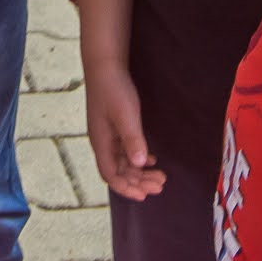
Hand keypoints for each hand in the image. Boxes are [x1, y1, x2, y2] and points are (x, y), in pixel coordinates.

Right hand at [85, 59, 164, 200]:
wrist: (105, 65)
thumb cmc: (114, 89)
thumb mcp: (126, 114)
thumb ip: (132, 139)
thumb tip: (139, 165)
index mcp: (101, 143)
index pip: (111, 175)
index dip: (126, 188)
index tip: (145, 195)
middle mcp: (102, 142)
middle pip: (119, 171)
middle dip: (138, 181)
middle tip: (160, 185)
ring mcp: (108, 135)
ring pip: (124, 161)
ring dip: (140, 171)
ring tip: (160, 176)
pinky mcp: (114, 126)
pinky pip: (125, 150)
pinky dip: (138, 157)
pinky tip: (151, 160)